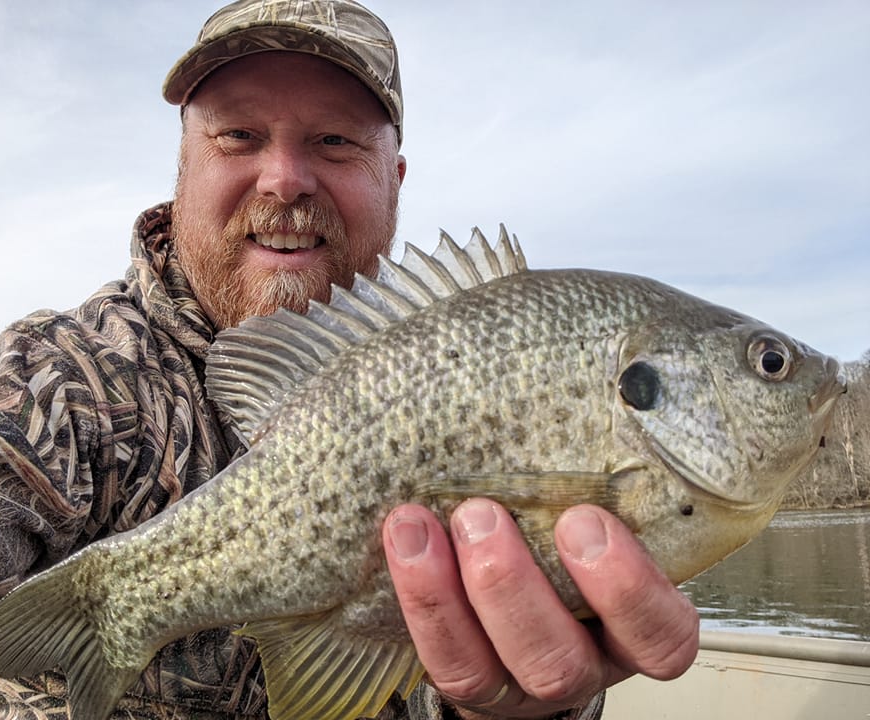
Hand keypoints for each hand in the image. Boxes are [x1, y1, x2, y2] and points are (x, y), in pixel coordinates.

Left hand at [383, 500, 698, 717]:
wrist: (512, 612)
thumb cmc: (564, 548)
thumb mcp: (594, 517)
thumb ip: (596, 482)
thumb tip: (591, 380)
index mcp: (629, 627)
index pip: (661, 632)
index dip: (628, 587)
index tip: (587, 518)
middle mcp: (581, 663)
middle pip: (560, 659)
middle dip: (515, 586)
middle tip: (484, 514)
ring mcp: (518, 683)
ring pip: (487, 669)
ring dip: (452, 593)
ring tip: (424, 525)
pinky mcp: (466, 684)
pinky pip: (442, 658)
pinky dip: (420, 597)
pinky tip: (405, 538)